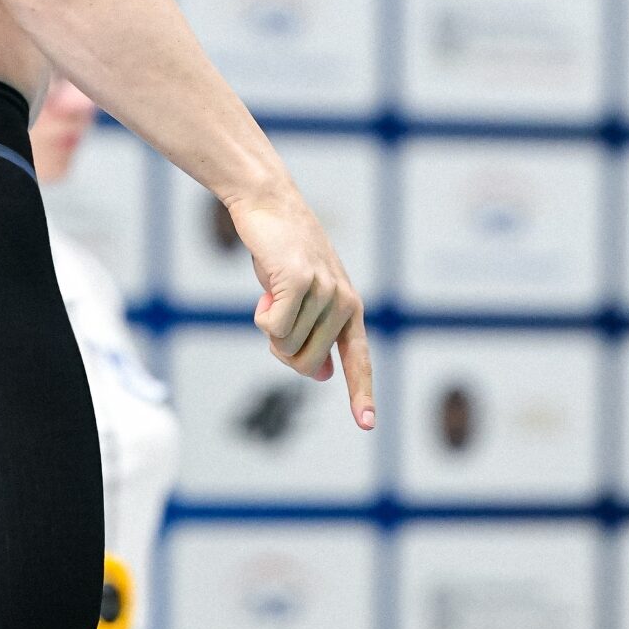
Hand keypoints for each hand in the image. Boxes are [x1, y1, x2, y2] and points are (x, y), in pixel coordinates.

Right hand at [226, 187, 375, 430]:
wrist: (270, 203)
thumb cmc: (283, 252)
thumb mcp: (304, 295)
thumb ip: (318, 332)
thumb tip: (325, 376)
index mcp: (350, 308)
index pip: (359, 358)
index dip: (361, 392)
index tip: (367, 425)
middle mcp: (344, 303)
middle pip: (307, 364)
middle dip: (282, 348)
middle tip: (276, 310)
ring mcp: (325, 292)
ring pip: (286, 347)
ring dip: (269, 326)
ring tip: (274, 288)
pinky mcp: (301, 282)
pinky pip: (273, 328)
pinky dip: (261, 315)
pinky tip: (266, 287)